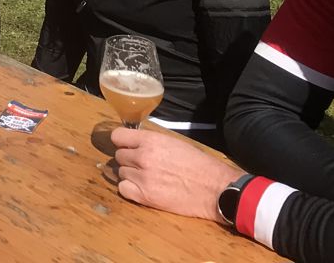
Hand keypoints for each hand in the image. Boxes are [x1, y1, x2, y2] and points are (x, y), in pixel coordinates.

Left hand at [112, 126, 241, 222]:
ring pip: (121, 173)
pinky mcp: (145, 196)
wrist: (215, 189)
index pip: (117, 136)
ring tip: (148, 178)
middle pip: (119, 156)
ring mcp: (142, 178)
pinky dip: (130, 189)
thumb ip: (151, 142)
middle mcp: (142, 157)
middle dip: (129, 160)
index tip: (128, 146)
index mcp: (150, 141)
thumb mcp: (173, 143)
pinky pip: (123, 189)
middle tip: (144, 165)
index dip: (123, 142)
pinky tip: (142, 189)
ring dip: (131, 175)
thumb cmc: (198, 164)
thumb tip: (134, 142)